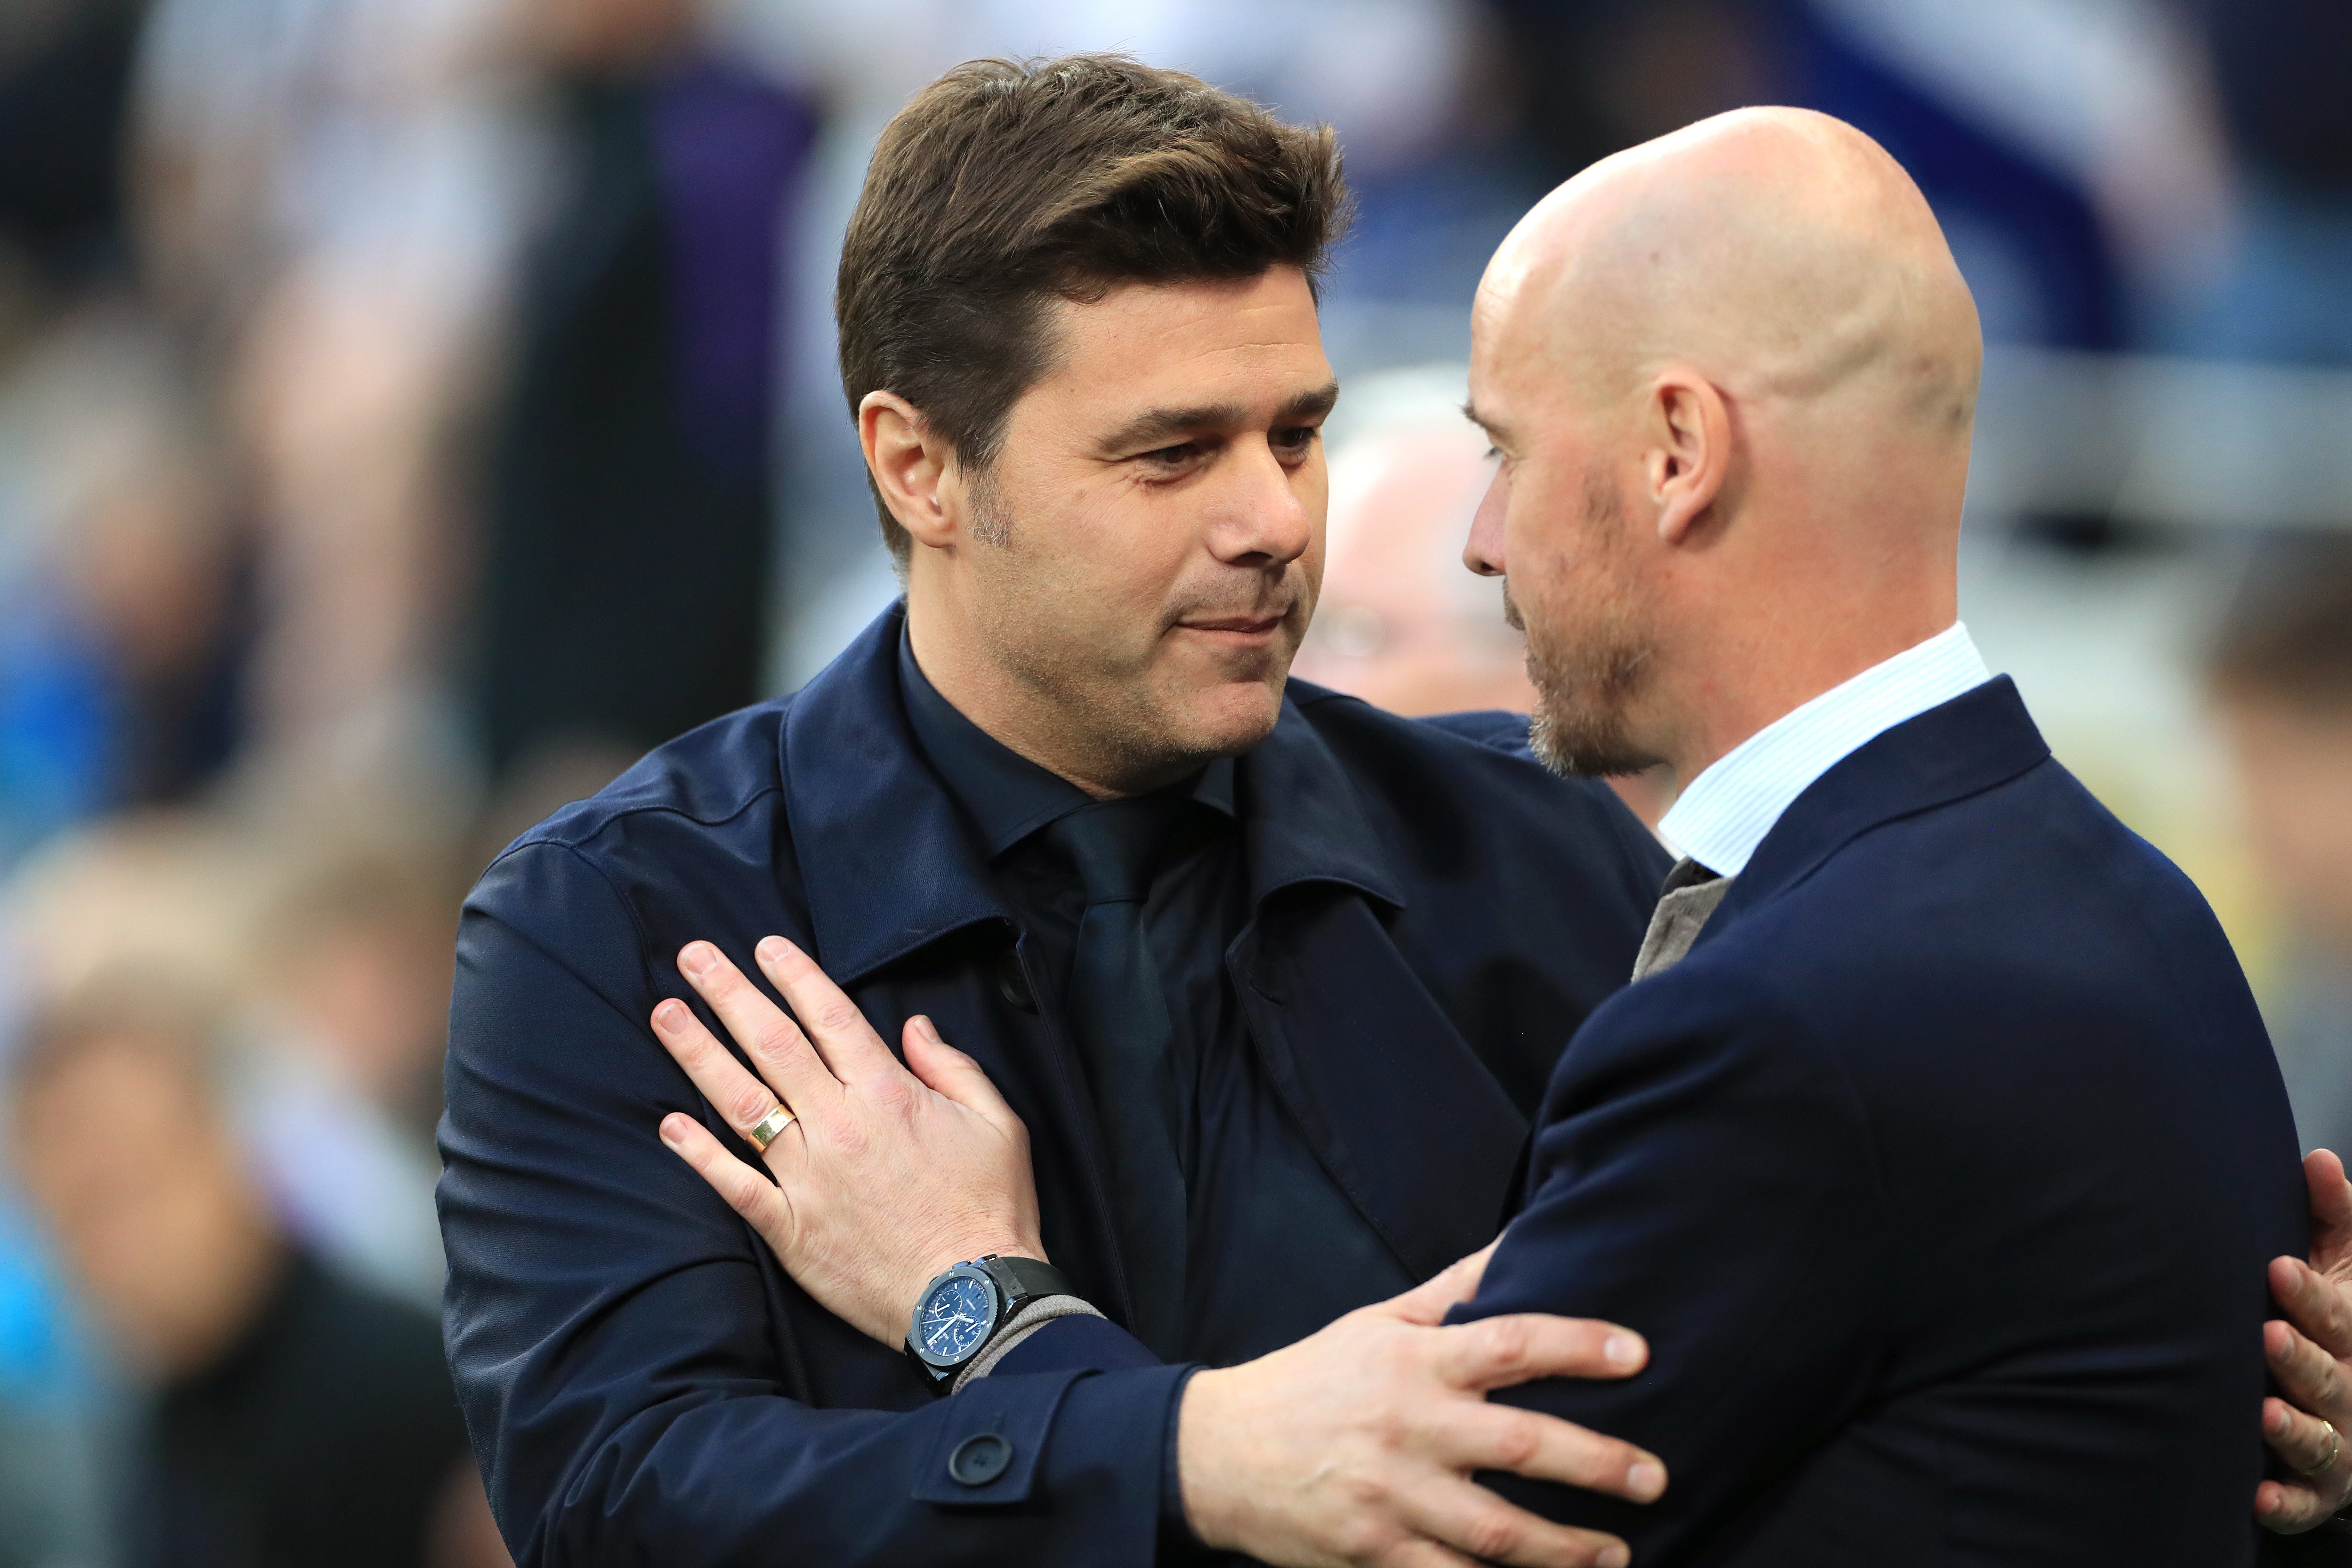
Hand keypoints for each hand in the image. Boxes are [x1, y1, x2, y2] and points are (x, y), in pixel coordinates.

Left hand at [650, 936, 1043, 1346]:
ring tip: (665, 1014)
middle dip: (729, 994)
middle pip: (773, 1044)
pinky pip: (734, 1182)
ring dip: (698, 1053)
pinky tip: (670, 1124)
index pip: (830, 1017)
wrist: (972, 1299)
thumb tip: (914, 1027)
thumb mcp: (996, 1124)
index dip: (794, 976)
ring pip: (741, 1102)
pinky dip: (699, 1153)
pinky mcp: (790, 1226)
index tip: (764, 946)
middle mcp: (839, 1125)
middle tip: (692, 957)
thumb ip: (953, 1068)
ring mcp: (808, 1176)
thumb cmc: (991, 1210)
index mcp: (888, 1094)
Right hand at [1179, 1243, 1663, 1567]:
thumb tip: (1519, 1241)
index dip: (1577, 1345)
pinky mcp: (1376, 1554)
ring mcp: (1392, 1498)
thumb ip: (1454, 1289)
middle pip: (1521, 1446)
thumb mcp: (1378, 1320)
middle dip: (1598, 1463)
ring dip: (1568, 1548)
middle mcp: (1408, 1427)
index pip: (1509, 1343)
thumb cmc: (1311, 1380)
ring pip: (1499, 1531)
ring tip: (1617, 1553)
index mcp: (1412, 1362)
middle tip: (1655, 1476)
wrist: (1218, 1454)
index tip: (1637, 1354)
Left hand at [2259, 1148, 2351, 1531]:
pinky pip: (2302, 1500)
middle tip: (2268, 1335)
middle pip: (2328, 1374)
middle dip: (2302, 1358)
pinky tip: (2257, 1497)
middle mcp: (2351, 1387)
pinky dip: (2284, 1502)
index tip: (2276, 1268)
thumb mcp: (2343, 1264)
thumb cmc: (2335, 1318)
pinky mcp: (2319, 1486)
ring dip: (2295, 1428)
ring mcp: (2339, 1441)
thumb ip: (2332, 1214)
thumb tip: (2317, 1157)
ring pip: (2320, 1438)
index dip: (2309, 1295)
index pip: (2334, 1312)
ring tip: (2263, 1414)